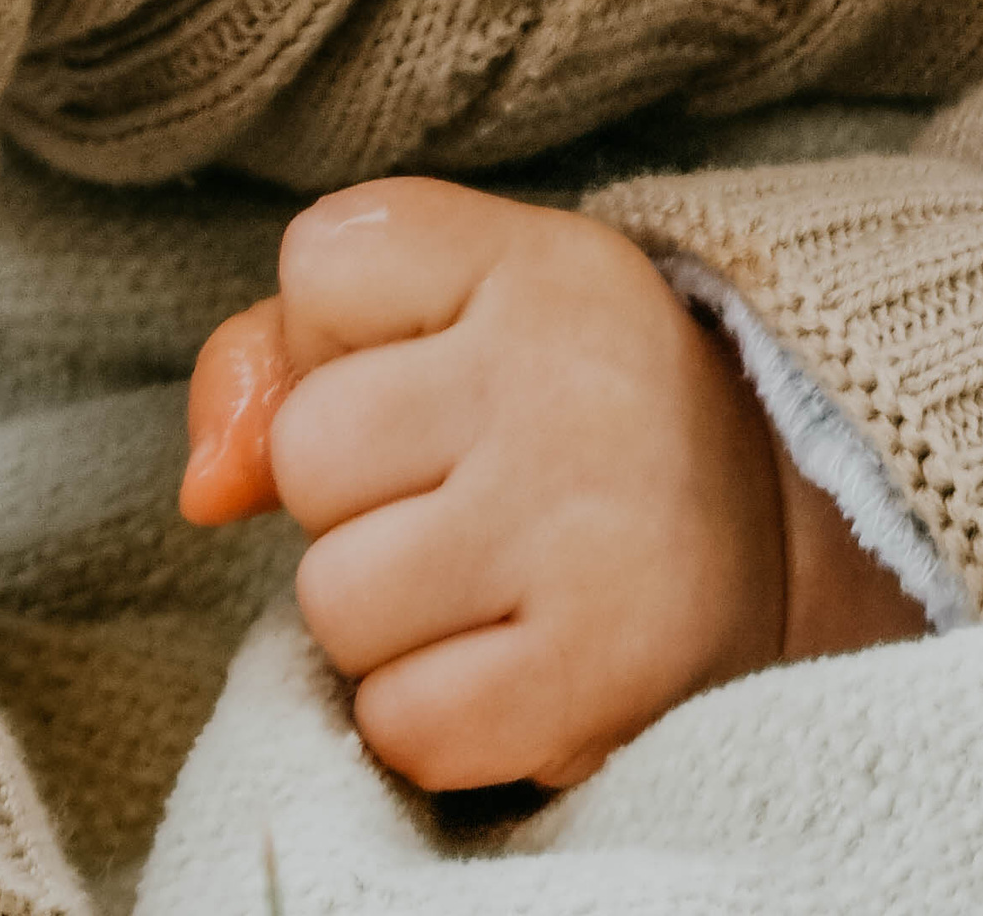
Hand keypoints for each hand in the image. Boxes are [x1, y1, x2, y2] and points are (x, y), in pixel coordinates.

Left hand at [180, 179, 922, 793]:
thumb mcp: (464, 314)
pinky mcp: (592, 676)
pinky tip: (519, 654)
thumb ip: (292, 350)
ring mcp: (585, 531)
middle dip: (357, 492)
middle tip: (469, 487)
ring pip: (333, 601)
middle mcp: (572, 381)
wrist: (778, 537)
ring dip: (389, 613)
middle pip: (307, 449)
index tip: (442, 359)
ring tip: (493, 577)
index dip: (348, 334)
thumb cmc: (574, 412)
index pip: (322, 262)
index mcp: (548, 264)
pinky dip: (437, 710)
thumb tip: (204, 485)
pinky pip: (397, 720)